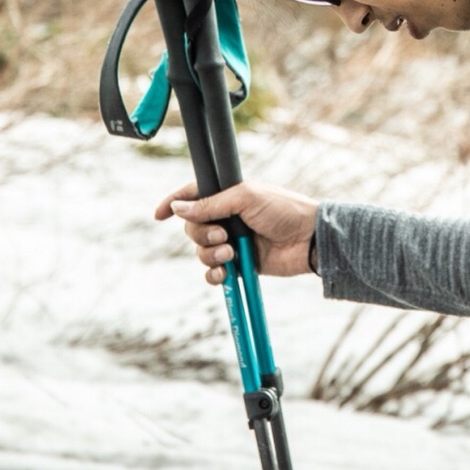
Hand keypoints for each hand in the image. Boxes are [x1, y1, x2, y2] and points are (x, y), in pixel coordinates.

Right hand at [153, 180, 319, 284]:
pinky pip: (214, 272)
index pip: (193, 195)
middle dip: (201, 233)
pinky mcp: (240, 265)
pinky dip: (214, 274)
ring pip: (201, 251)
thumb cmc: (284, 210)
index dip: (173, 203)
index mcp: (228, 196)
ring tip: (231, 253)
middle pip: (193, 227)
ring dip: (209, 254)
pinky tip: (224, 272)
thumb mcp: (246, 198)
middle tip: (223, 234)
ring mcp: (232, 242)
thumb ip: (210, 204)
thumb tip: (177, 208)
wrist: (310, 239)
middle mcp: (227, 218)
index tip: (158, 215)